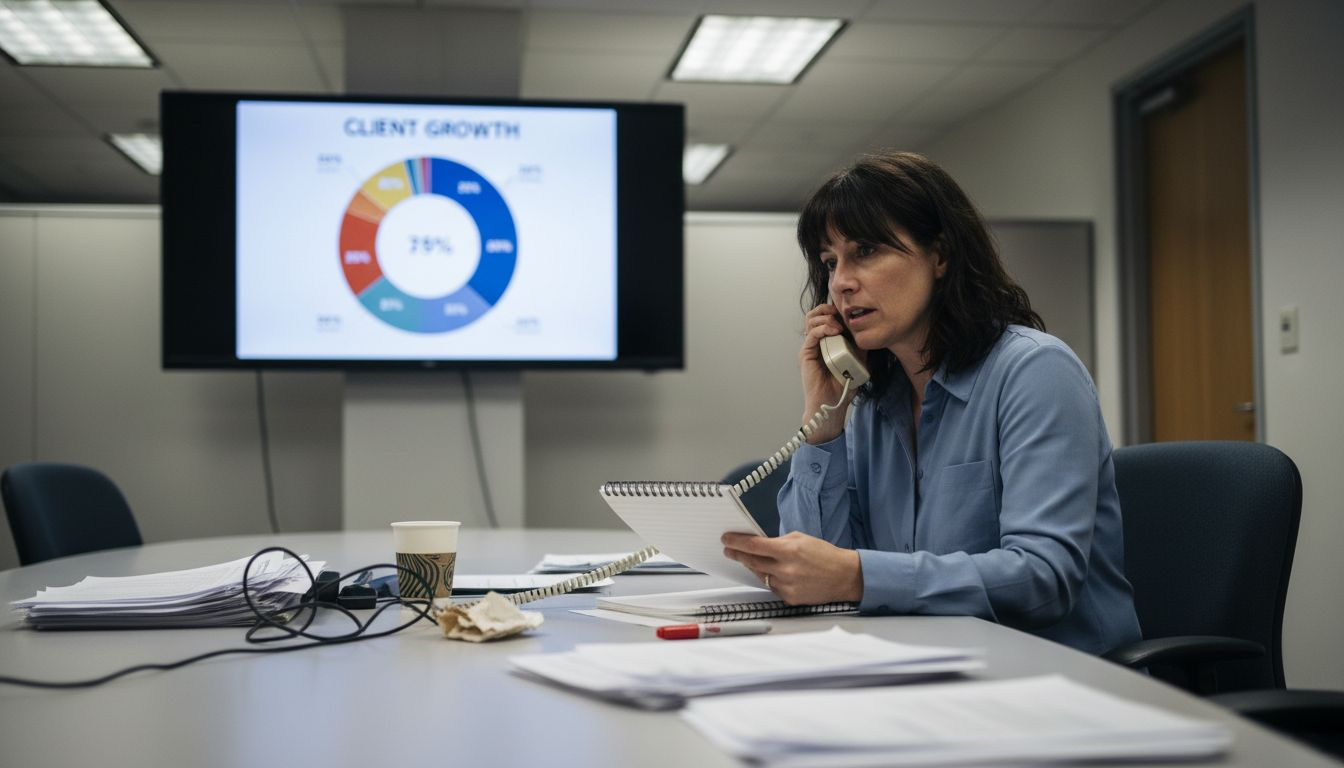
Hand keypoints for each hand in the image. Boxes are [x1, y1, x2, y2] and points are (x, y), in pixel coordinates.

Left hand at [721, 531, 862, 604]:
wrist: (844, 576)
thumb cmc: (825, 555)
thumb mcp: (800, 538)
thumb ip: (778, 541)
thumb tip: (759, 544)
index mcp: (788, 550)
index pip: (754, 545)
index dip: (736, 542)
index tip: (726, 539)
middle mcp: (785, 569)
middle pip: (752, 561)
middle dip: (738, 555)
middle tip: (729, 550)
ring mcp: (787, 585)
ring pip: (760, 575)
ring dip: (754, 567)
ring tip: (751, 560)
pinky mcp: (789, 598)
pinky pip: (772, 587)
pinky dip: (770, 579)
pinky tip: (774, 573)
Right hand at [800, 304, 860, 443]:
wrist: (832, 402)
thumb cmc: (843, 385)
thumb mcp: (858, 361)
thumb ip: (860, 347)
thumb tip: (869, 332)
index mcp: (827, 341)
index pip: (826, 316)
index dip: (835, 310)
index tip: (849, 313)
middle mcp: (816, 341)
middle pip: (815, 314)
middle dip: (827, 309)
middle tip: (840, 314)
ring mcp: (810, 347)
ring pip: (811, 320)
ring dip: (825, 317)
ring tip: (838, 325)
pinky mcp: (806, 353)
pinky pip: (812, 334)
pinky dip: (823, 328)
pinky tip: (834, 331)